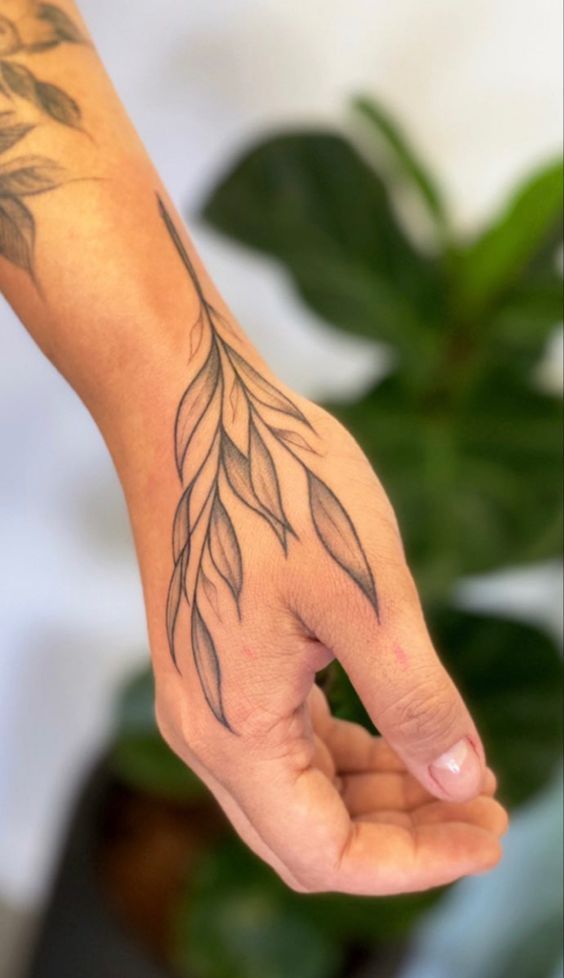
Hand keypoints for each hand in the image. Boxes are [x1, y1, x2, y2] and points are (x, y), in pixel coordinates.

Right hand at [151, 396, 506, 894]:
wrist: (190, 411)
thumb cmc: (271, 486)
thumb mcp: (366, 596)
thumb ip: (414, 701)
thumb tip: (459, 781)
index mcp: (233, 730)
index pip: (326, 854)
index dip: (416, 863)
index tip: (489, 833)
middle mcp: (207, 728)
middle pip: (309, 834)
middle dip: (403, 835)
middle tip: (484, 805)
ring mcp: (208, 694)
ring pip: (299, 790)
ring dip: (378, 794)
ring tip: (455, 767)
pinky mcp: (220, 660)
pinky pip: (285, 740)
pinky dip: (347, 751)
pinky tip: (396, 728)